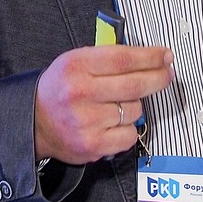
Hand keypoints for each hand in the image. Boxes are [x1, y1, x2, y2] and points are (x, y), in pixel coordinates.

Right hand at [34, 44, 172, 164]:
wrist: (34, 123)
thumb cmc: (61, 89)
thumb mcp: (74, 61)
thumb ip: (107, 58)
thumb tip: (150, 58)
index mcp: (76, 66)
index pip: (123, 59)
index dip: (150, 57)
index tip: (165, 56)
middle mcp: (80, 92)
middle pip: (134, 85)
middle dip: (158, 78)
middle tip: (168, 74)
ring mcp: (87, 121)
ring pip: (134, 110)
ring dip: (134, 106)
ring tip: (116, 105)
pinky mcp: (92, 145)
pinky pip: (129, 134)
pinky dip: (127, 129)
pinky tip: (113, 124)